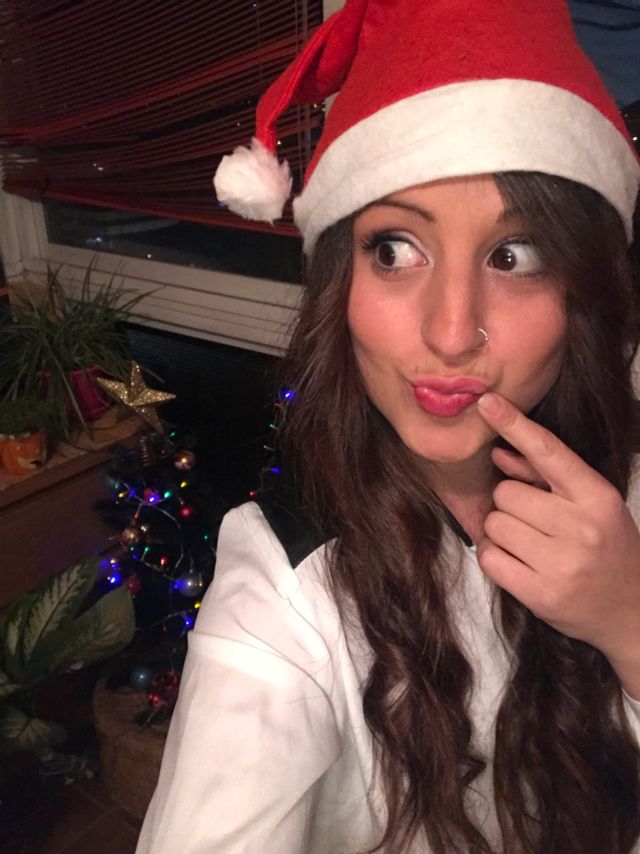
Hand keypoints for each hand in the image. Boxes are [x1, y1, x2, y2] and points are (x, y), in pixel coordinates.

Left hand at [476, 392, 639, 681]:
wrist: (631, 610)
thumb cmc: (606, 549)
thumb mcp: (590, 505)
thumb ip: (545, 477)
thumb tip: (499, 452)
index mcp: (597, 497)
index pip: (548, 452)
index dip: (515, 425)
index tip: (488, 403)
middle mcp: (582, 528)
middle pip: (507, 493)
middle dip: (509, 503)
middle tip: (533, 521)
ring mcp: (562, 563)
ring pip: (494, 524)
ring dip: (500, 531)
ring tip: (528, 544)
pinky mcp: (540, 594)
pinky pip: (489, 558)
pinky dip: (494, 556)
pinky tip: (518, 562)